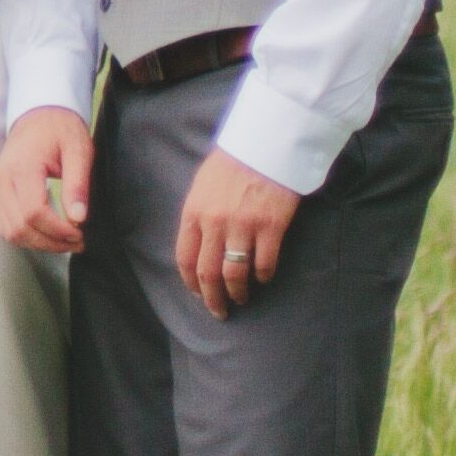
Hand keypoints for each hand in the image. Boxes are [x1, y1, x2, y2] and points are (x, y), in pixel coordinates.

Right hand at [0, 110, 92, 255]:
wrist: (39, 114)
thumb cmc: (61, 129)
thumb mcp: (78, 150)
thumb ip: (77, 184)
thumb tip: (78, 218)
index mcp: (22, 167)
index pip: (34, 212)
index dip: (58, 231)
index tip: (80, 233)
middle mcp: (3, 180)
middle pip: (20, 227)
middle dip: (50, 242)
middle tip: (77, 242)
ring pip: (10, 232)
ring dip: (38, 243)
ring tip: (64, 241)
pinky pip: (5, 226)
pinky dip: (26, 236)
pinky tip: (47, 233)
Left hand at [175, 150, 301, 315]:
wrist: (265, 143)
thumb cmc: (233, 162)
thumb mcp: (203, 185)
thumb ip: (198, 215)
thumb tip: (198, 243)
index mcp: (194, 212)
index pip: (185, 258)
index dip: (190, 283)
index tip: (198, 295)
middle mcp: (214, 223)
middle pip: (208, 273)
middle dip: (212, 299)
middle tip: (220, 312)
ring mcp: (243, 226)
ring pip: (234, 273)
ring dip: (237, 293)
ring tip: (242, 299)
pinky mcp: (270, 227)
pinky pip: (264, 263)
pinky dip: (263, 276)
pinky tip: (264, 278)